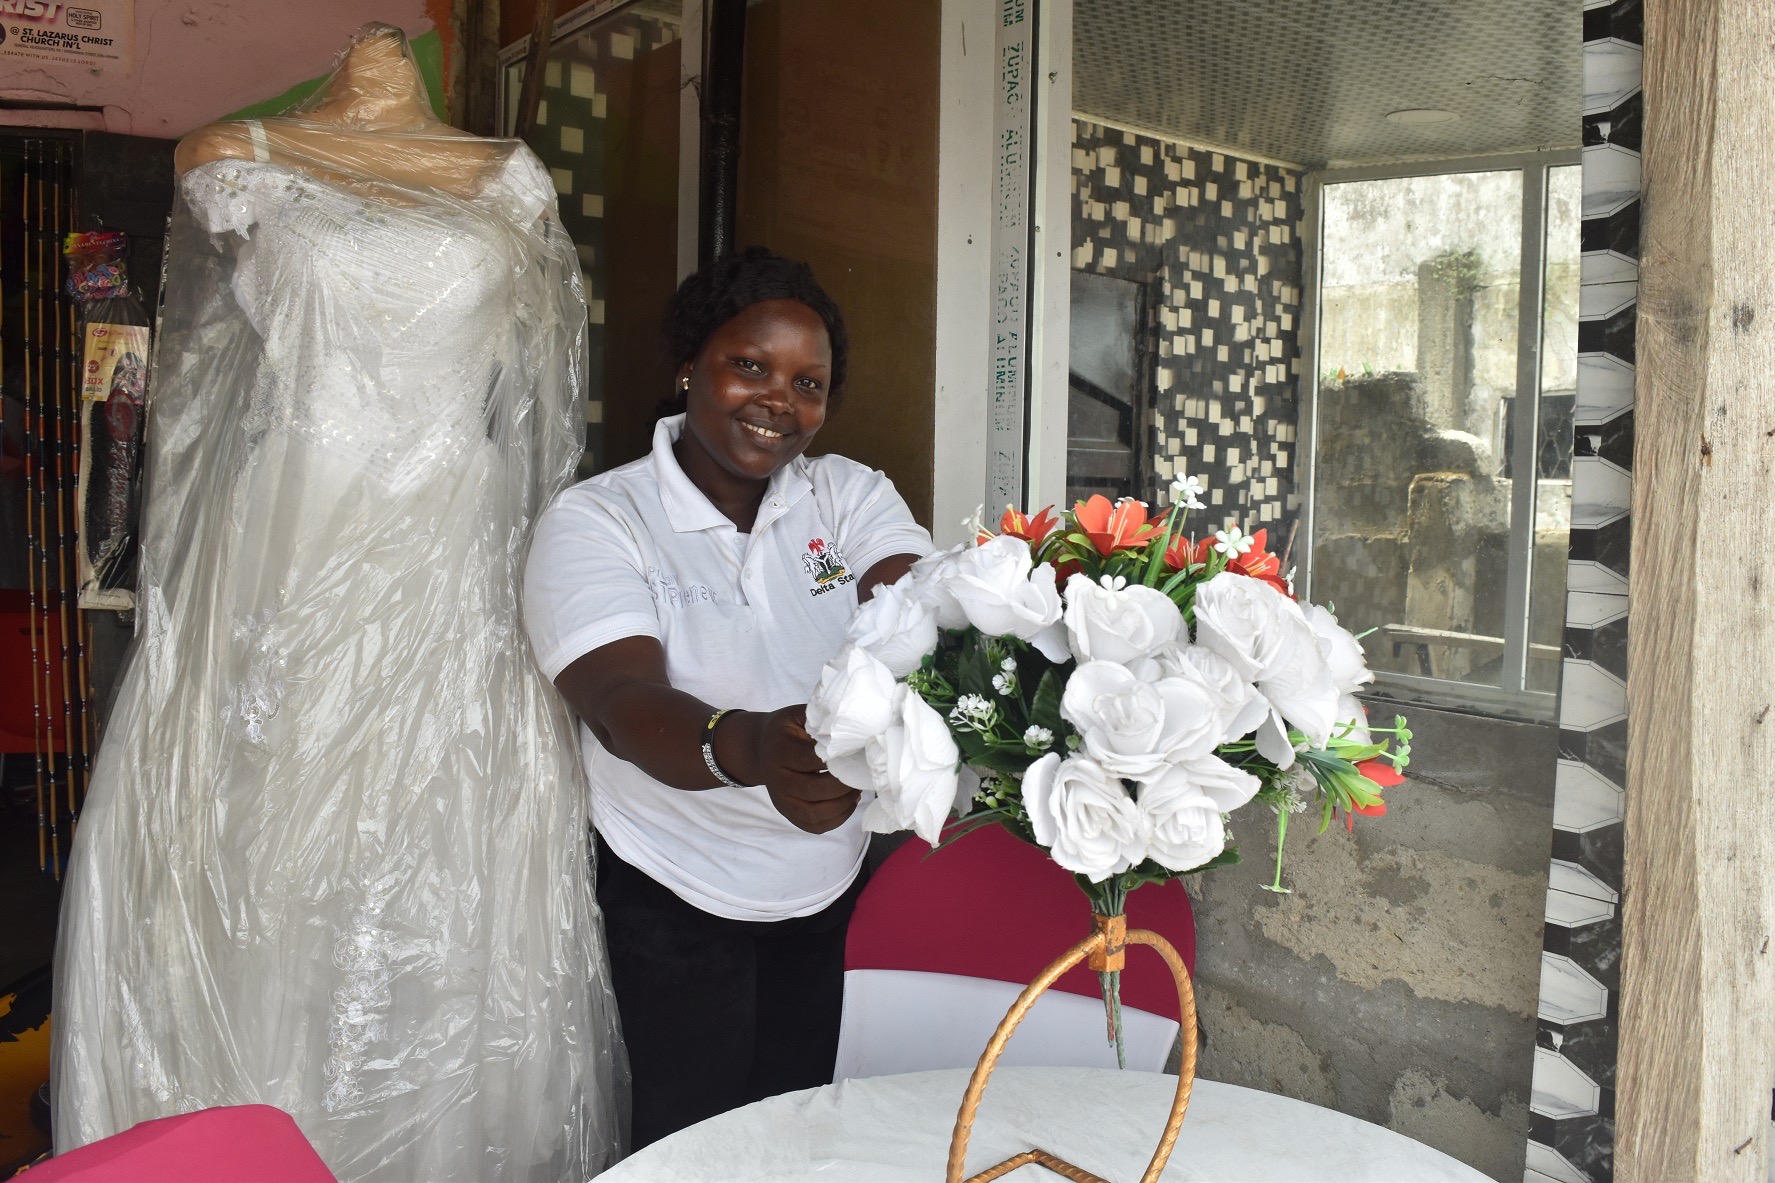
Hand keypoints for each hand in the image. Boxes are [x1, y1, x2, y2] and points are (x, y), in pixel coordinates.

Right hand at [719, 706, 860, 833]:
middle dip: (843, 784)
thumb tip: (852, 724)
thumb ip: (821, 720)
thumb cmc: (788, 731)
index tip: (856, 754)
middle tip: (861, 773)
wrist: (761, 748)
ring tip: (856, 789)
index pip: (809, 759)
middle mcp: (776, 779)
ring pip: (814, 813)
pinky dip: (837, 819)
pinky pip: (815, 826)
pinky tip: (849, 803)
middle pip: (813, 789)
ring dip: (842, 804)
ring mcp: (781, 800)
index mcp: (779, 750)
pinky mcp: (788, 814)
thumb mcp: (798, 716)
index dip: (835, 759)